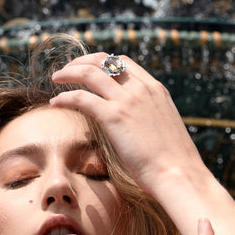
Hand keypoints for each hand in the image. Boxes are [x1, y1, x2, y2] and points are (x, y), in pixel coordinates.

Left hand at [49, 52, 209, 197]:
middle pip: (104, 60)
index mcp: (155, 89)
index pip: (123, 61)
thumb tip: (137, 125)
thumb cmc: (173, 162)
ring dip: (69, 72)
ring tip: (56, 79)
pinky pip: (81, 98)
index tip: (88, 69)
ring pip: (90, 72)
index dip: (101, 61)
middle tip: (67, 71)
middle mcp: (141, 88)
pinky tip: (55, 103)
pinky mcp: (114, 116)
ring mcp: (127, 100)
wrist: (178, 174)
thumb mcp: (164, 128)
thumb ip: (149, 117)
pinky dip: (65, 98)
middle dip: (82, 61)